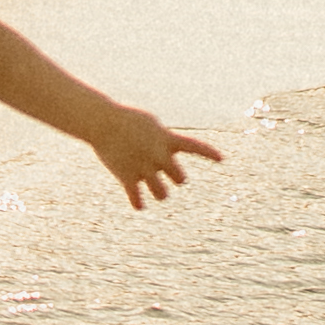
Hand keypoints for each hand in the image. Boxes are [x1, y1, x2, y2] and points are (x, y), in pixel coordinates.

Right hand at [82, 96, 218, 210]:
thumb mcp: (150, 124)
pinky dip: (138, 203)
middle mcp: (159, 155)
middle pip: (180, 179)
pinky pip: (137, 199)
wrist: (102, 122)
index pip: (194, 146)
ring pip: (162, 194)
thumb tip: (169, 151)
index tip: (222, 160)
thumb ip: (163, 139)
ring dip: (159, 193)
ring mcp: (144, 167)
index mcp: (167, 140)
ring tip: (154, 189)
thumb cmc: (126, 120)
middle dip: (175, 178)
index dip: (209, 154)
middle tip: (165, 174)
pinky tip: (139, 205)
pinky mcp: (127, 177)